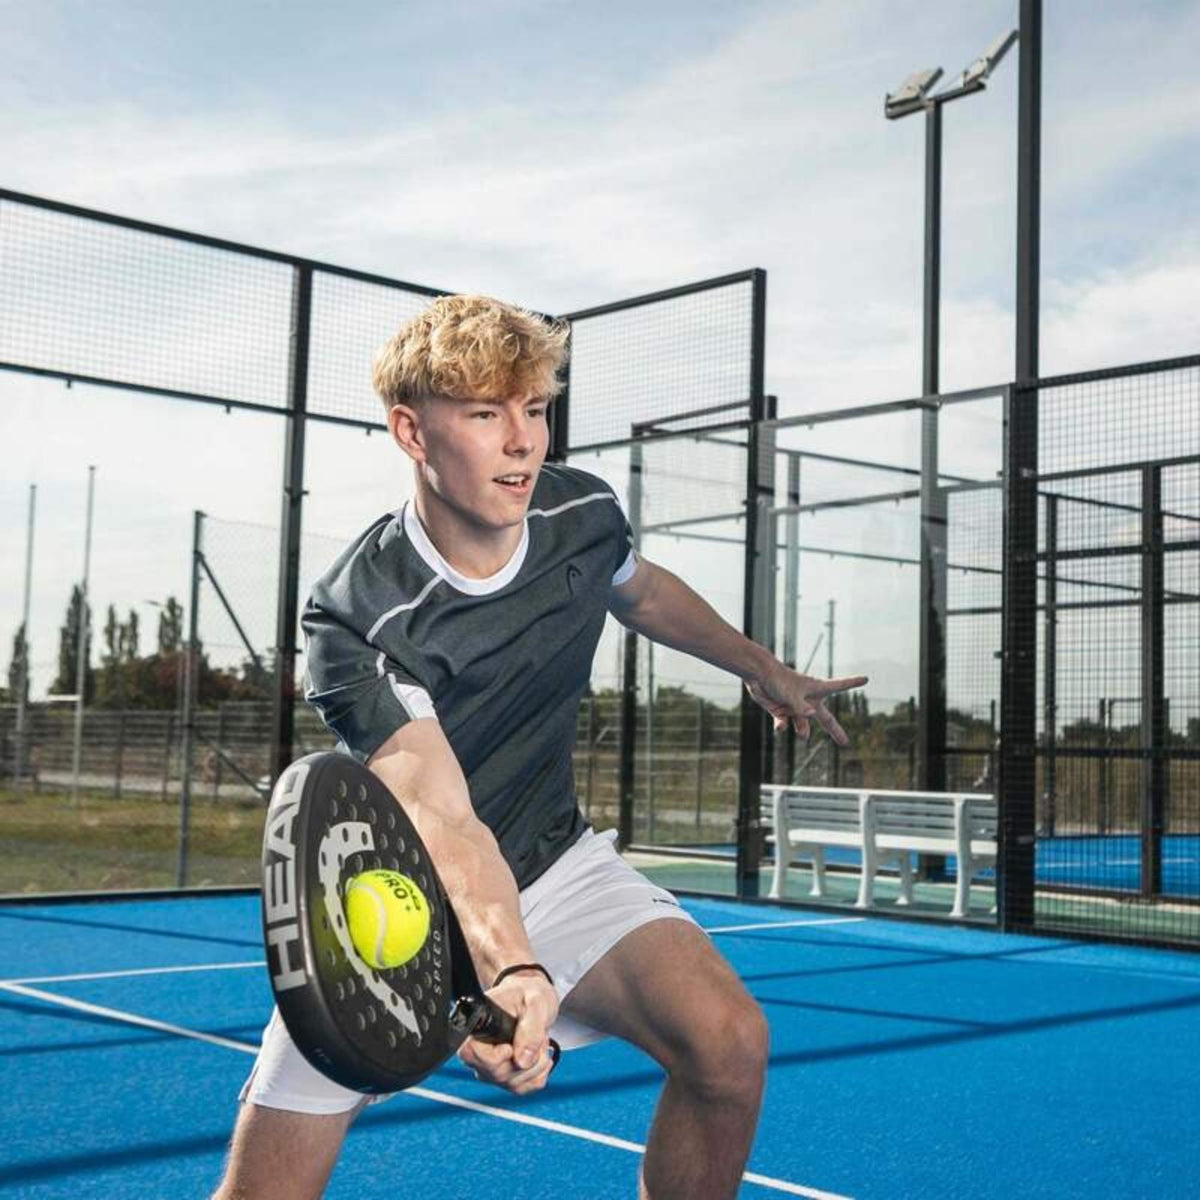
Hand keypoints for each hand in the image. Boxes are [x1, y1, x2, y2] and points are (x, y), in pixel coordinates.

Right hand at [456, 970, 558, 1094]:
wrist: (533, 998)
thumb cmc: (529, 993)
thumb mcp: (536, 1001)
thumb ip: (531, 1029)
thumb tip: (523, 1060)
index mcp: (478, 1024)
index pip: (470, 1054)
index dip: (494, 1057)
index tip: (510, 1047)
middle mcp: (478, 1049)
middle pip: (495, 1074)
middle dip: (524, 1060)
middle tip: (537, 1037)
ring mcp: (490, 1066)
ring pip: (510, 1084)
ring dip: (534, 1066)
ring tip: (538, 1042)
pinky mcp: (504, 1076)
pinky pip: (521, 1088)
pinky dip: (537, 1075)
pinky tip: (539, 1056)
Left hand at [745, 662, 867, 743]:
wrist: (757, 675)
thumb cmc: (778, 679)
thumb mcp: (792, 694)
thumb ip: (801, 707)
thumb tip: (812, 715)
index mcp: (816, 689)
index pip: (839, 686)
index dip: (852, 683)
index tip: (866, 678)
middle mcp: (807, 700)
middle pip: (825, 719)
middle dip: (835, 731)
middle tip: (845, 743)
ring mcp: (794, 707)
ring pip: (803, 725)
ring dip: (803, 730)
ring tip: (803, 735)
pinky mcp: (781, 711)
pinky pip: (785, 724)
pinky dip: (782, 727)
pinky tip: (780, 727)